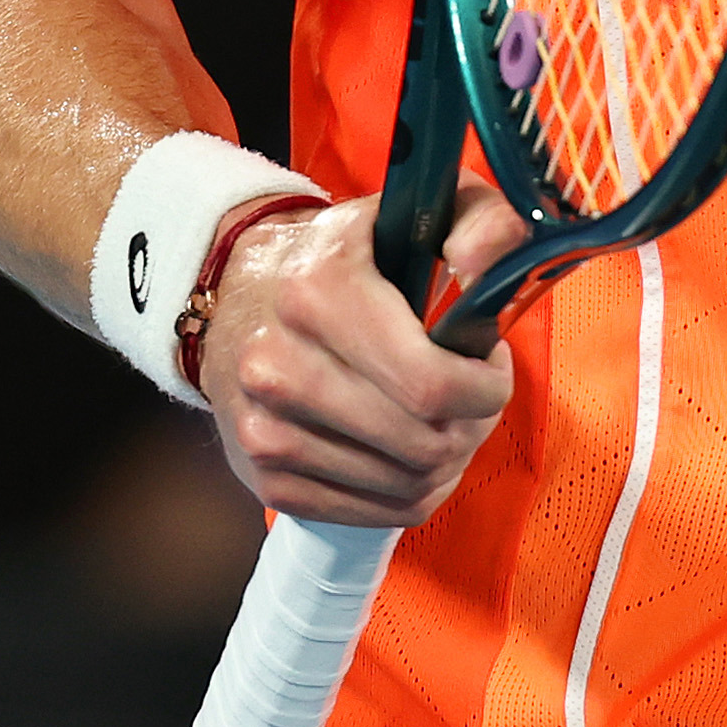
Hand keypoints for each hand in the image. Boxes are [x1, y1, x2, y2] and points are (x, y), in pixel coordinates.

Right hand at [199, 183, 520, 525]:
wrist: (235, 296)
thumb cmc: (344, 259)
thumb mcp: (410, 212)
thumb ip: (477, 217)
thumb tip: (491, 259)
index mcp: (317, 291)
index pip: (430, 383)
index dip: (485, 387)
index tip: (489, 364)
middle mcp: (278, 366)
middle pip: (423, 443)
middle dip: (472, 425)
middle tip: (474, 397)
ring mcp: (265, 430)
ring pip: (407, 486)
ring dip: (448, 461)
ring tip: (446, 421)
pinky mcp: (266, 480)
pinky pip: (376, 514)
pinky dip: (413, 492)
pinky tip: (414, 453)